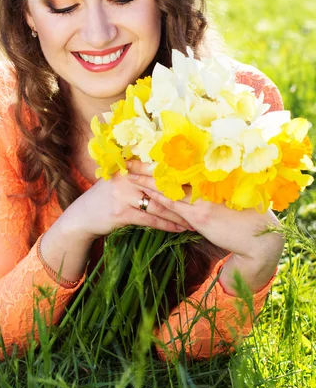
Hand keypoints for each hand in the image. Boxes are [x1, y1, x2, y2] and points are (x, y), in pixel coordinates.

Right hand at [59, 170, 194, 244]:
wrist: (82, 216)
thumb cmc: (106, 197)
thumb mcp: (120, 179)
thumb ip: (141, 174)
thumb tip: (170, 170)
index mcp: (130, 165)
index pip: (159, 168)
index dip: (180, 174)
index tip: (201, 180)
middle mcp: (127, 177)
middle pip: (162, 186)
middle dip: (184, 196)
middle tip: (204, 203)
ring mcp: (123, 194)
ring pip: (159, 205)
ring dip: (179, 214)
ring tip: (196, 220)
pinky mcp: (122, 213)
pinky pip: (151, 219)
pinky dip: (167, 225)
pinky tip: (179, 229)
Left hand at [126, 159, 284, 292]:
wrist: (259, 236)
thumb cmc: (246, 216)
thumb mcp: (227, 196)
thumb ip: (209, 187)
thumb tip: (192, 181)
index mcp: (210, 176)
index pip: (179, 162)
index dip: (159, 157)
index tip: (143, 151)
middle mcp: (205, 183)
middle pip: (169, 170)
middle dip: (146, 165)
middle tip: (127, 159)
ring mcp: (201, 198)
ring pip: (167, 185)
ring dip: (145, 180)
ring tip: (127, 174)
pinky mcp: (200, 215)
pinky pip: (174, 206)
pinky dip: (158, 199)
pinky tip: (144, 194)